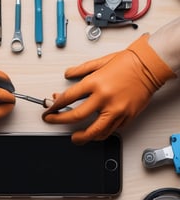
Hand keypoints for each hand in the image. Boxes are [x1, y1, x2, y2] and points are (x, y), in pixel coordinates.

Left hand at [42, 34, 175, 143]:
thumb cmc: (127, 62)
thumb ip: (81, 70)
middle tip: (53, 122)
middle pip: (75, 117)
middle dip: (59, 121)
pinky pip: (111, 130)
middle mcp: (104, 98)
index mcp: (95, 83)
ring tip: (76, 137)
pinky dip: (101, 133)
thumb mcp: (100, 62)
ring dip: (82, 137)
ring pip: (95, 131)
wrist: (150, 65)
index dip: (54, 106)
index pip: (68, 98)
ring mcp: (116, 109)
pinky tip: (95, 132)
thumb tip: (67, 74)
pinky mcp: (127, 116)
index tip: (49, 110)